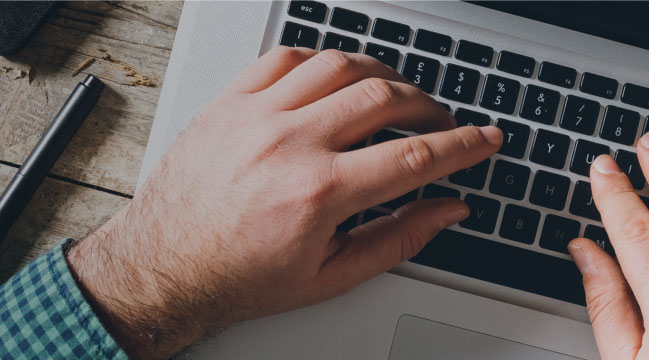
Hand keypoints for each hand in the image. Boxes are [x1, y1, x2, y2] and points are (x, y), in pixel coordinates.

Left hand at [65, 47, 501, 358]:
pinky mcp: (230, 102)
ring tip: (398, 97)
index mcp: (318, 195)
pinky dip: (324, 62)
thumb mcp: (332, 277)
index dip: (462, 146)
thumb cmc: (240, 277)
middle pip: (385, 98)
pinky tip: (338, 81)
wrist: (163, 268)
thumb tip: (448, 209)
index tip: (485, 140)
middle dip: (430, 108)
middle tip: (443, 124)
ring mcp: (255, 116)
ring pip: (340, 66)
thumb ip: (400, 239)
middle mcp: (287, 145)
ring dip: (383, 75)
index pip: (414, 156)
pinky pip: (287, 58)